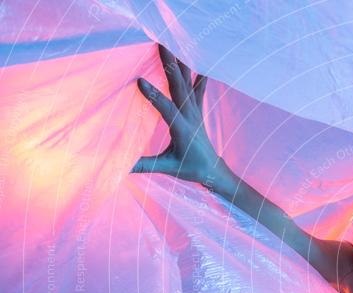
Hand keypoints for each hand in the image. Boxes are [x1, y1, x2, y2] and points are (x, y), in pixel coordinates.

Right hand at [131, 44, 221, 184]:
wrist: (213, 170)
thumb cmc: (190, 169)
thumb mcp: (167, 168)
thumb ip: (144, 165)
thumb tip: (121, 166)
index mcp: (182, 129)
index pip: (167, 109)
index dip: (154, 95)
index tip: (139, 81)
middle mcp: (190, 116)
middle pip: (179, 87)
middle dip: (169, 65)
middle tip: (160, 45)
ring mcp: (196, 111)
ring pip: (188, 83)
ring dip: (180, 63)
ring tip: (173, 43)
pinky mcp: (198, 110)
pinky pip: (198, 89)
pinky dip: (198, 75)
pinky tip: (199, 61)